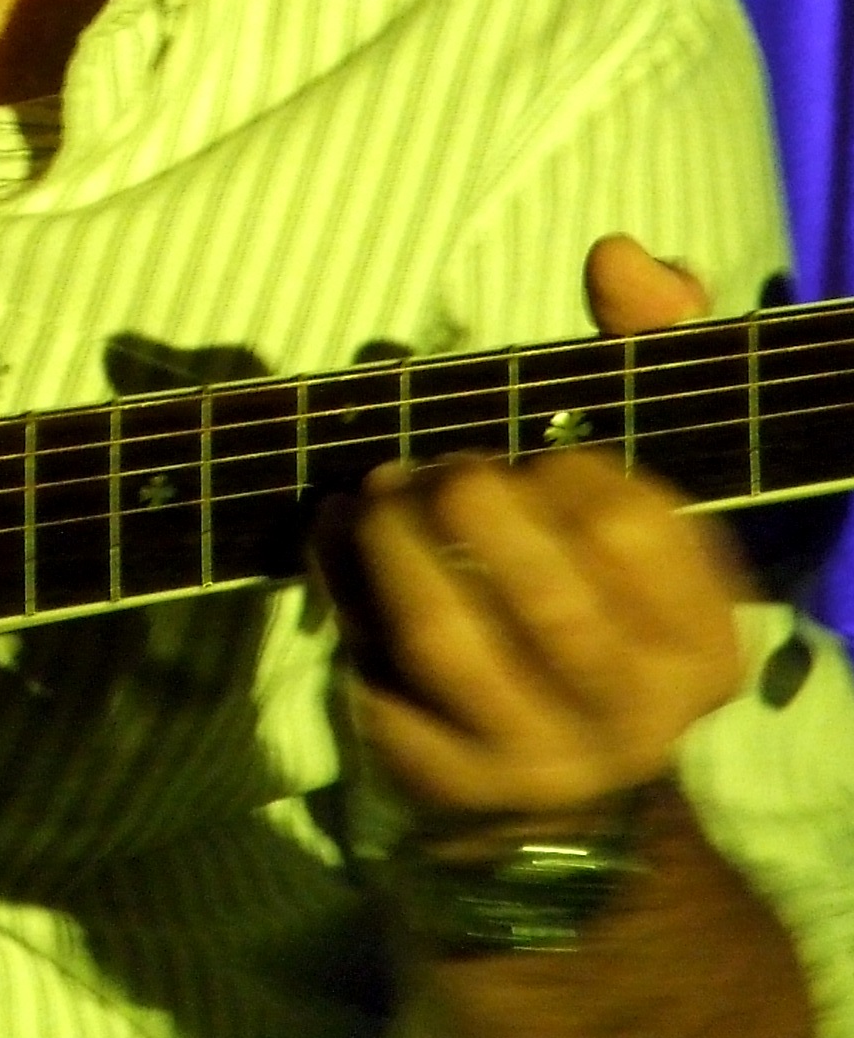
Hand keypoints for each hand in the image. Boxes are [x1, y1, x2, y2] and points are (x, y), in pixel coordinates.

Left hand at [315, 236, 746, 818]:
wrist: (562, 764)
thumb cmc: (599, 576)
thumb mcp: (645, 467)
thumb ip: (650, 346)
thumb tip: (618, 256)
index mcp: (701, 647)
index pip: (634, 533)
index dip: (569, 472)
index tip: (538, 456)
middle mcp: (631, 717)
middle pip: (546, 601)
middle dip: (468, 504)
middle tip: (437, 468)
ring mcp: (535, 761)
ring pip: (447, 644)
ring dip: (392, 546)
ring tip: (376, 492)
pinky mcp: (444, 781)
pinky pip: (375, 682)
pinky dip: (341, 595)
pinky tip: (336, 537)